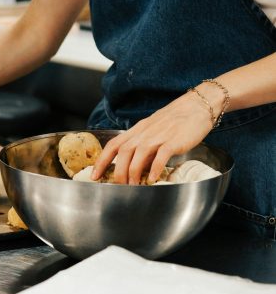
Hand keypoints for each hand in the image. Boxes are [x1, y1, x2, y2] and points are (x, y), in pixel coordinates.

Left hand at [91, 89, 220, 183]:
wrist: (199, 106)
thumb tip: (134, 168)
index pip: (114, 145)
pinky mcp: (174, 140)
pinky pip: (161, 155)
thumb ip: (143, 146)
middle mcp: (144, 133)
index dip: (102, 161)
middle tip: (117, 187)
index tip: (94, 176)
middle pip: (123, 152)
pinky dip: (155, 168)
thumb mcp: (153, 130)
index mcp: (138, 130)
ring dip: (133, 172)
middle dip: (117, 171)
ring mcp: (159, 136)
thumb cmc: (176, 121)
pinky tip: (152, 179)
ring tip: (133, 186)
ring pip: (138, 154)